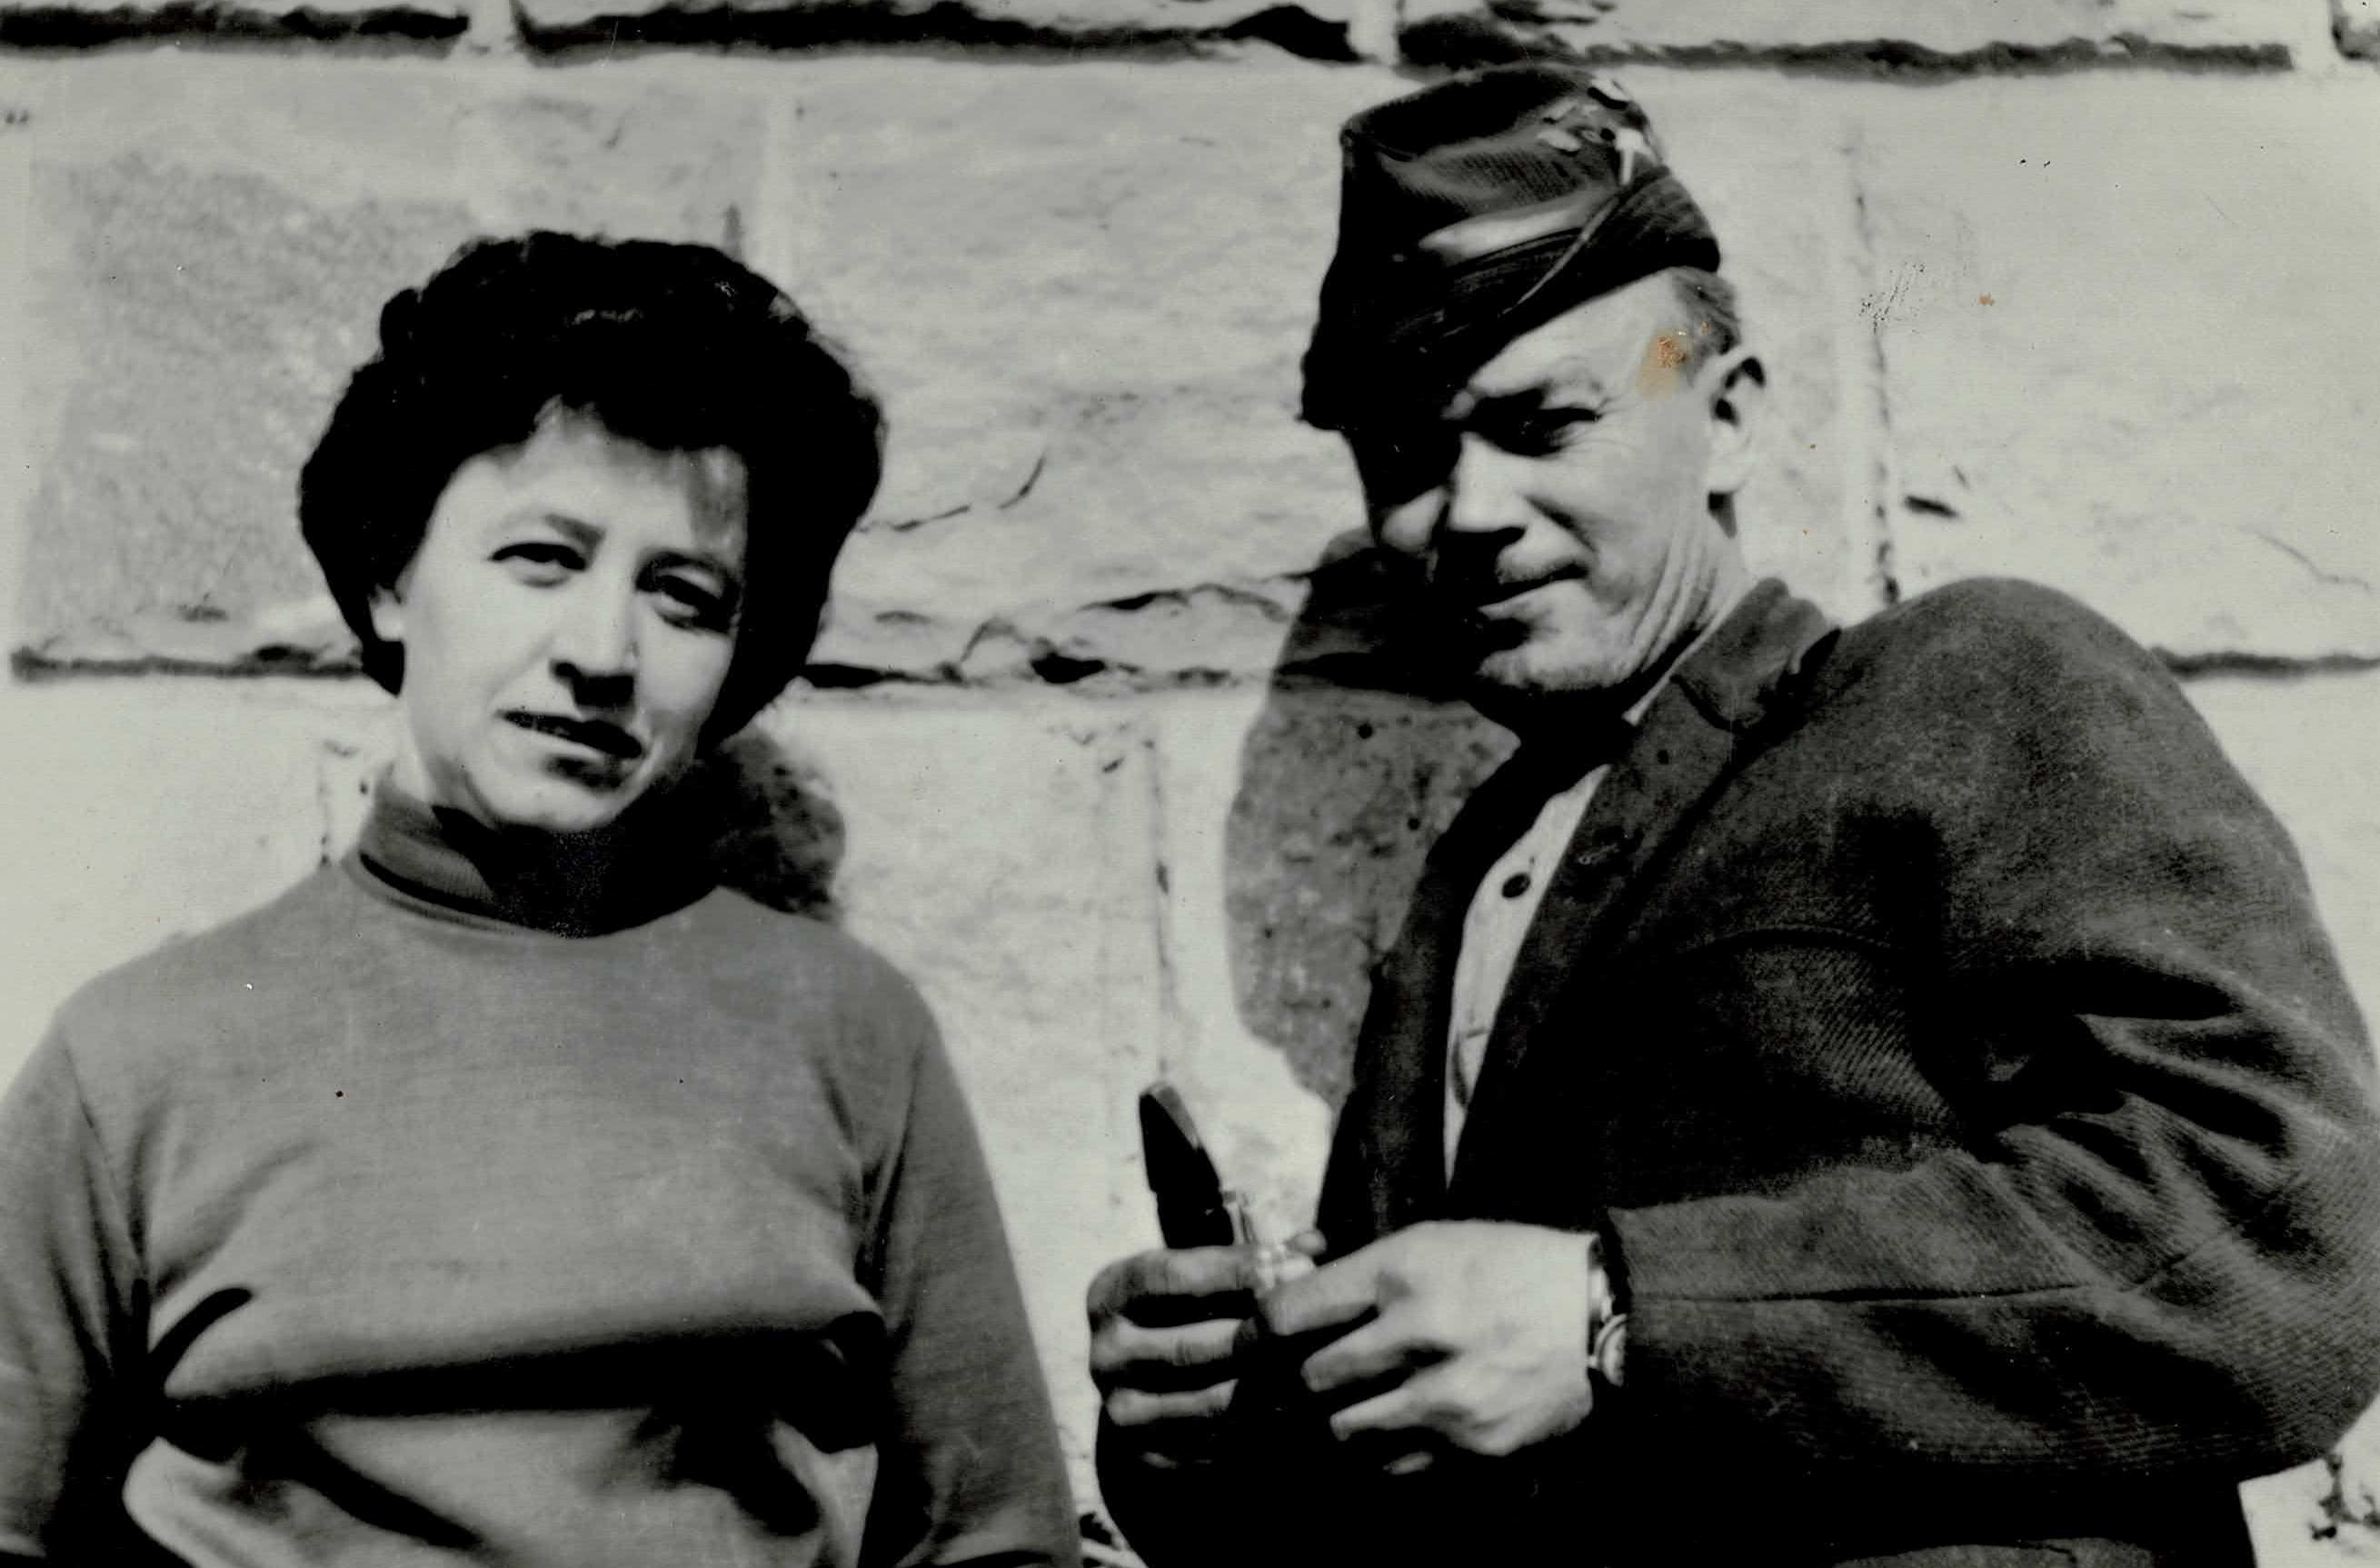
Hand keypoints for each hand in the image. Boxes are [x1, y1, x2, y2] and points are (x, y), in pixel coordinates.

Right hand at [1088, 1240, 1314, 1466]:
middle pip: (1191, 1346)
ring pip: (1208, 1402)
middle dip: (1261, 1336)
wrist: (1154, 1383)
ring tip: (1321, 1369)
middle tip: (1320, 1326)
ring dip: (1269, 1387)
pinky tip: (1304, 1412)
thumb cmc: (1195, 1308)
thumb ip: (1259, 1258)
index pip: (1171, 1277)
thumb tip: (1314, 1243)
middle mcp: (1106, 1354)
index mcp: (1110, 1296)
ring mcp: (1122, 1411)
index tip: (1292, 1265)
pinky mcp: (1148, 1455)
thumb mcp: (1210, 1271)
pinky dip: (1262, 1429)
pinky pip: (1214, 1446)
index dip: (1234, 1271)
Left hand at [1260, 1220, 1595, 1462]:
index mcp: (1405, 1271)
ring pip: (1344, 1433)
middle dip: (1301, 1381)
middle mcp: (1422, 1334)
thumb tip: (1289, 1302)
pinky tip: (1394, 1430)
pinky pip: (1394, 1467)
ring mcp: (1449, 1400)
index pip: (1290, 1313)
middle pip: (1310, 1381)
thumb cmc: (1510, 1268)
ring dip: (1338, 1422)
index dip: (1266, 1329)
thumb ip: (1363, 1276)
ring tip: (1349, 1406)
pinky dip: (1382, 1454)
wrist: (1601, 1316)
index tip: (1268, 1336)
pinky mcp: (1476, 1449)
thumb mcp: (1434, 1242)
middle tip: (1304, 1379)